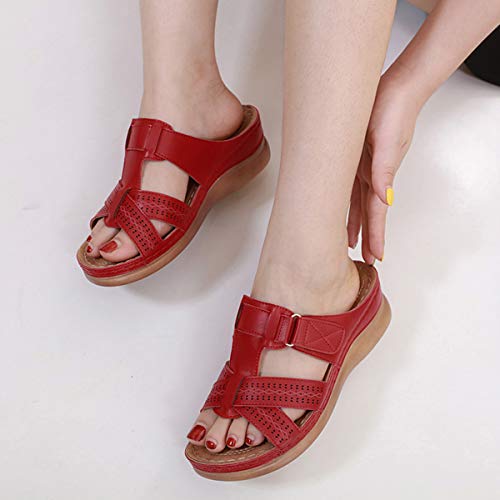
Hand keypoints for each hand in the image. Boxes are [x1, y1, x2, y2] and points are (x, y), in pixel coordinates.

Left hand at [348, 72, 422, 262]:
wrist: (396, 86)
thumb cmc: (394, 109)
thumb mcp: (386, 141)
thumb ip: (384, 169)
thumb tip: (384, 197)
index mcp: (380, 175)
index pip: (376, 214)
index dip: (375, 236)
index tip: (374, 257)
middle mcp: (373, 174)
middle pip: (367, 213)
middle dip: (365, 236)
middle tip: (360, 258)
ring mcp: (365, 166)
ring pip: (356, 202)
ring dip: (354, 222)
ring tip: (348, 240)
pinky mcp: (357, 156)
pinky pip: (349, 185)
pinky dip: (346, 201)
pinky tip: (339, 207)